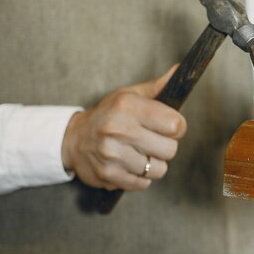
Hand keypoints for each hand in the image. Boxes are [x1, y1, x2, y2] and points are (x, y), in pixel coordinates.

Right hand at [62, 64, 186, 190]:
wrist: (73, 139)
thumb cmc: (108, 115)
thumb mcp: (129, 95)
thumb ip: (157, 87)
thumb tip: (180, 70)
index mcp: (128, 106)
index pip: (175, 124)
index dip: (177, 127)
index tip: (168, 127)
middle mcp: (119, 130)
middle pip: (170, 150)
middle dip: (165, 147)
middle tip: (152, 141)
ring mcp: (112, 155)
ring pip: (159, 169)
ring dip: (153, 163)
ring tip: (139, 152)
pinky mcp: (108, 175)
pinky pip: (143, 183)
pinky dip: (140, 176)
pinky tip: (129, 164)